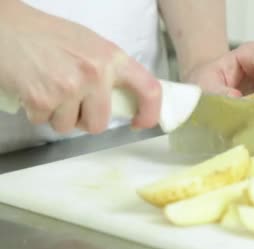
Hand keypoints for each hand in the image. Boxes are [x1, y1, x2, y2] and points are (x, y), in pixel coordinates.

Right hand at [0, 2, 160, 133]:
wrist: (6, 26)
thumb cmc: (48, 36)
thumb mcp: (91, 46)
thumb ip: (111, 71)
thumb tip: (128, 100)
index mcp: (113, 58)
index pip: (149, 89)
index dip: (149, 113)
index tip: (139, 123)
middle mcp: (95, 73)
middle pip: (99, 124)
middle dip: (83, 120)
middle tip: (71, 101)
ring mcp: (70, 86)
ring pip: (68, 127)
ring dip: (57, 116)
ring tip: (48, 89)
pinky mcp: (43, 98)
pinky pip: (43, 122)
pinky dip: (36, 112)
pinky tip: (32, 89)